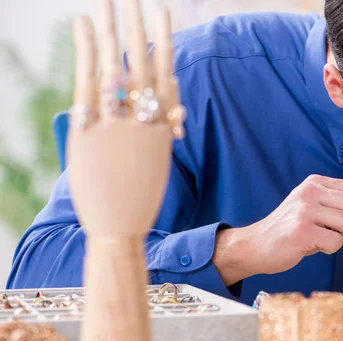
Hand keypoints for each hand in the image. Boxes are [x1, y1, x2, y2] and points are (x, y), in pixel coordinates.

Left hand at [67, 0, 182, 236]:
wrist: (121, 227)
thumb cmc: (140, 196)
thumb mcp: (157, 161)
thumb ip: (161, 130)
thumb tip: (170, 113)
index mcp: (163, 126)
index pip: (165, 72)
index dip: (163, 39)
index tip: (162, 12)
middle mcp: (144, 120)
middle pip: (141, 63)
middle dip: (137, 26)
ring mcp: (117, 124)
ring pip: (115, 65)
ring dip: (111, 29)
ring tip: (107, 0)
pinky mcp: (90, 130)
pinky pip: (89, 83)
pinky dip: (86, 52)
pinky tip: (83, 26)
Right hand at [213, 174, 342, 284]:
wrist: (256, 245)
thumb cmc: (289, 230)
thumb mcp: (313, 208)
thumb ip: (340, 206)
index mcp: (317, 183)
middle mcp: (311, 192)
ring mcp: (306, 210)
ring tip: (327, 240)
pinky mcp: (302, 230)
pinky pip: (335, 242)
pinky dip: (330, 249)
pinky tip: (314, 246)